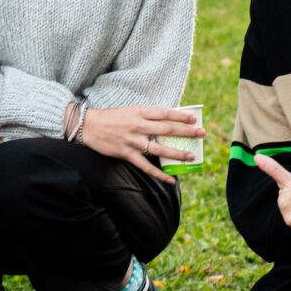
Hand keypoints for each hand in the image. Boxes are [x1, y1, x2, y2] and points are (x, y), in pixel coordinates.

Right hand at [79, 104, 206, 184]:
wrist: (88, 126)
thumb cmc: (111, 117)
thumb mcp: (130, 110)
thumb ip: (146, 116)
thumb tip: (167, 123)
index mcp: (140, 112)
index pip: (165, 113)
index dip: (181, 116)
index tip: (194, 119)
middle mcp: (138, 125)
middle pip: (168, 129)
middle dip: (187, 132)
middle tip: (201, 134)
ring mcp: (133, 141)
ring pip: (160, 149)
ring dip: (178, 153)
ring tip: (191, 155)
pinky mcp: (127, 154)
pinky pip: (146, 167)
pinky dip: (159, 174)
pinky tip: (171, 179)